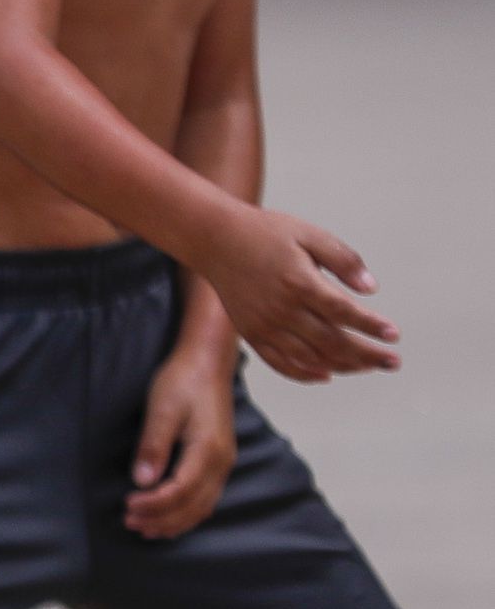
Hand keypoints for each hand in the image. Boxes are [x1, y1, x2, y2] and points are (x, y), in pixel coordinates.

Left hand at [126, 343, 238, 538]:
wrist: (208, 363)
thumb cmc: (183, 382)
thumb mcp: (162, 410)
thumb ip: (153, 446)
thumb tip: (143, 480)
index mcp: (208, 450)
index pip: (180, 491)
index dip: (153, 505)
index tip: (127, 506)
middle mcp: (221, 462)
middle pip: (192, 506)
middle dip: (160, 519)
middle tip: (129, 523)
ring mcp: (223, 463)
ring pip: (202, 507)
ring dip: (174, 522)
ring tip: (144, 528)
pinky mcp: (219, 461)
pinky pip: (206, 498)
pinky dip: (187, 514)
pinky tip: (168, 519)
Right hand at [201, 206, 397, 382]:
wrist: (215, 240)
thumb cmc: (266, 233)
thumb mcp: (310, 234)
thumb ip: (343, 260)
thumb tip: (370, 289)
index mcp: (300, 283)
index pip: (344, 313)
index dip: (372, 326)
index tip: (393, 335)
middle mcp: (282, 310)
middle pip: (332, 342)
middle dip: (367, 354)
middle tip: (393, 361)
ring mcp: (265, 325)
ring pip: (310, 357)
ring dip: (343, 365)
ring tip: (368, 366)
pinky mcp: (251, 334)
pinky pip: (281, 362)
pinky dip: (305, 373)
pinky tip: (327, 374)